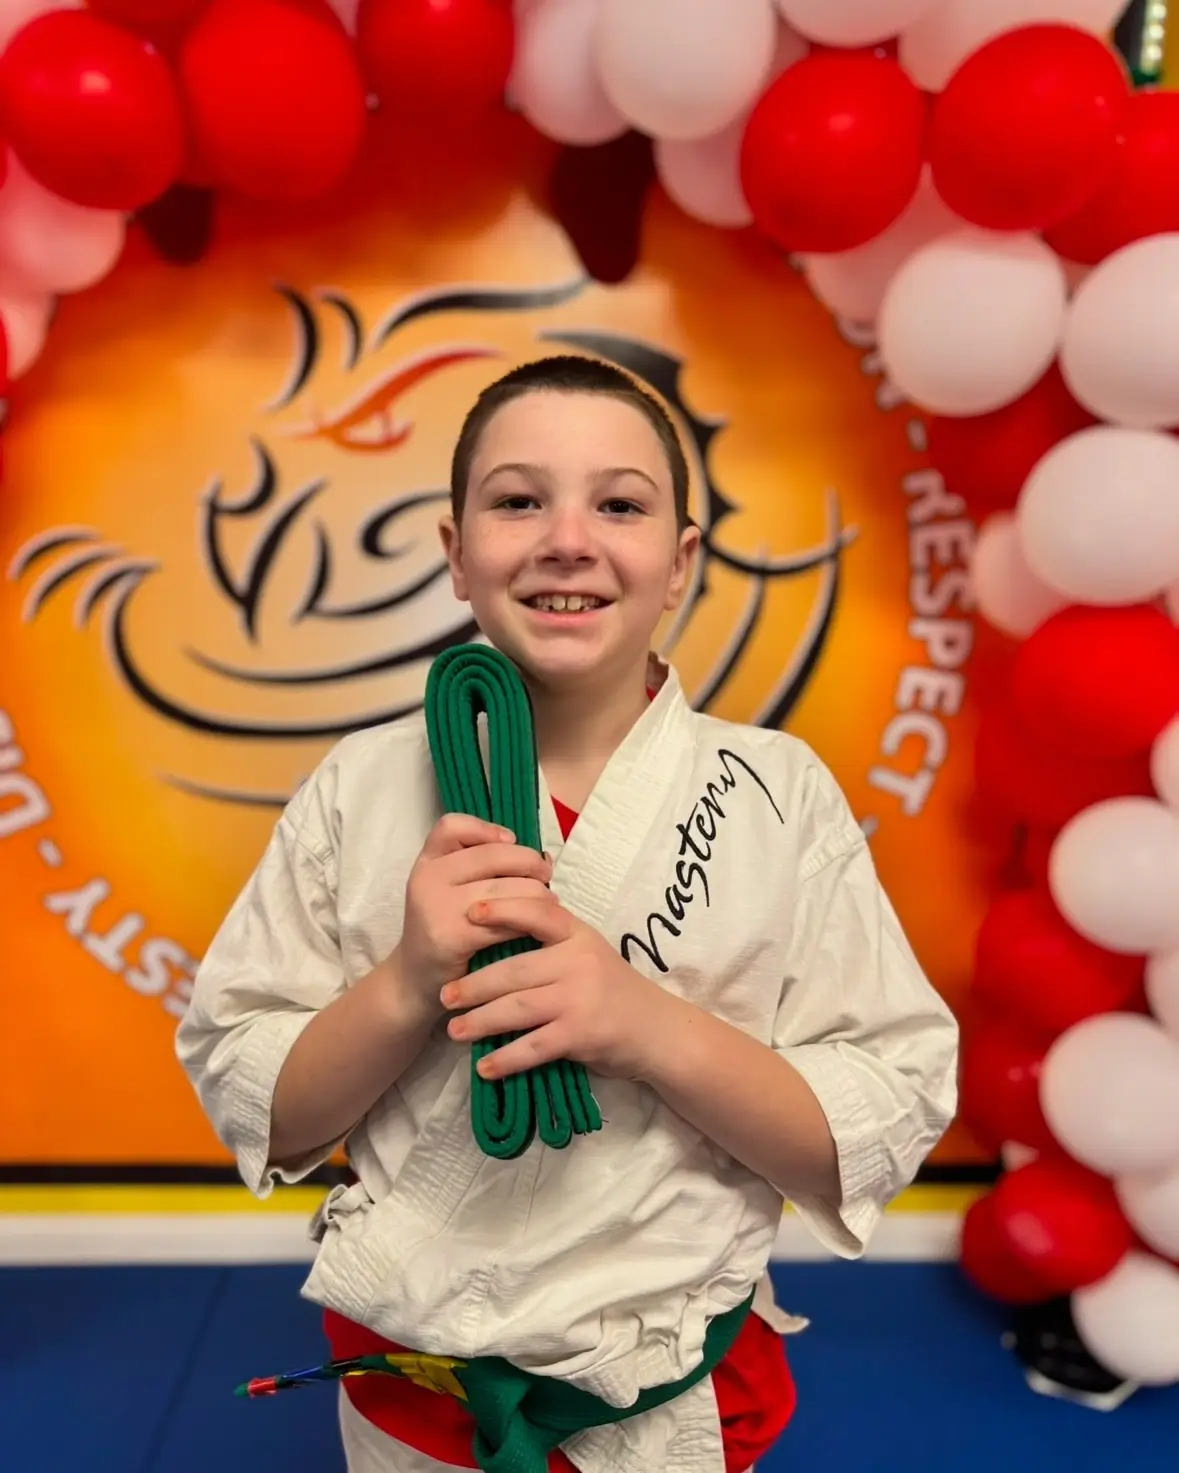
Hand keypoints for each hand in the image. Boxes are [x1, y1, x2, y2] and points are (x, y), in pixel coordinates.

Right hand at [395, 814, 552, 1009]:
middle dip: (528, 862)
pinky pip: (502, 922)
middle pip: (490, 855)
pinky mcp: (450, 936)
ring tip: (549, 902)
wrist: (415, 980)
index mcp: (427, 861)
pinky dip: (526, 923)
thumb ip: (478, 868)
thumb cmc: (445, 930)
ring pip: (503, 888)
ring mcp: (435, 906)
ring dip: (536, 894)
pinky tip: (536, 928)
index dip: (486, 829)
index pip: (452, 826)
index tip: (511, 842)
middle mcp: (427, 878)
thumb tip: (539, 854)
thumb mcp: (448, 890)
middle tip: (546, 874)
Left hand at [440, 894, 675, 1081]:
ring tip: (454, 1031)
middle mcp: (578, 962)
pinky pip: (533, 1047)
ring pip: (517, 1009)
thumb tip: (497, 935)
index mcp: (578, 935)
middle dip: (475, 985)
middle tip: (445, 994)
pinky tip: (485, 1067)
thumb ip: (553, 943)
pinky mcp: (580, 1035)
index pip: (539, 913)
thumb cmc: (615, 989)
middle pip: (514, 970)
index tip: (471, 912)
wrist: (657, 1030)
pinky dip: (506, 1059)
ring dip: (480, 1022)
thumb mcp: (589, 953)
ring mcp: (579, 999)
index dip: (504, 910)